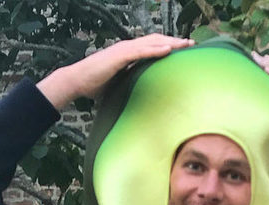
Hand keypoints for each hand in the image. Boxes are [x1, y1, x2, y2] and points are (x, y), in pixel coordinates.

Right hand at [38, 34, 193, 109]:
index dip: (168, 47)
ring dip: (169, 42)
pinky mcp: (119, 56)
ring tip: (185, 44)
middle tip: (191, 44)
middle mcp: (127, 48)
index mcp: (128, 54)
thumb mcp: (117, 85)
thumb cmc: (94, 85)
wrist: (76, 82)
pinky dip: (155, 49)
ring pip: (151, 43)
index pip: (152, 47)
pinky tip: (168, 49)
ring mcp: (123, 50)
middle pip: (156, 41)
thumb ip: (129, 85)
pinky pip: (141, 51)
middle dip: (174, 41)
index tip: (183, 50)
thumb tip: (139, 99)